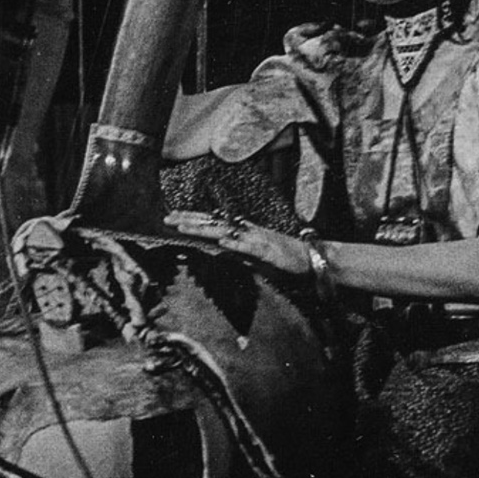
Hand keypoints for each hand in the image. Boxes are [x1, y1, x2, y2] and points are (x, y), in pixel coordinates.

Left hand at [165, 210, 309, 276]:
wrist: (311, 260)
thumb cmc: (283, 260)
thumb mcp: (255, 258)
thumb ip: (238, 252)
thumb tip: (221, 250)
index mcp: (243, 233)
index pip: (214, 223)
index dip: (193, 219)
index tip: (173, 217)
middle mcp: (247, 232)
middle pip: (214, 223)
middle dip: (190, 220)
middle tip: (167, 218)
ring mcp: (257, 239)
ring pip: (226, 232)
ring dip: (205, 229)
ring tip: (184, 227)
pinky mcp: (269, 251)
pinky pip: (250, 247)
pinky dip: (236, 244)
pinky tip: (222, 242)